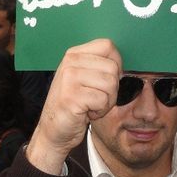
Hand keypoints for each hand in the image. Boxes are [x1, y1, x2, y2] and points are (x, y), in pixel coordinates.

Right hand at [26, 39, 121, 174]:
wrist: (53, 130)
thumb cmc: (74, 104)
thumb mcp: (83, 78)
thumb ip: (99, 66)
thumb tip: (123, 64)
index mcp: (74, 54)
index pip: (107, 46)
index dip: (115, 64)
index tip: (105, 80)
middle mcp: (70, 62)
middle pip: (113, 67)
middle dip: (112, 88)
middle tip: (96, 98)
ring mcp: (69, 78)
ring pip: (111, 84)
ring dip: (107, 101)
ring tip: (91, 105)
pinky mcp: (71, 97)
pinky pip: (103, 100)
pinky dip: (100, 111)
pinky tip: (86, 113)